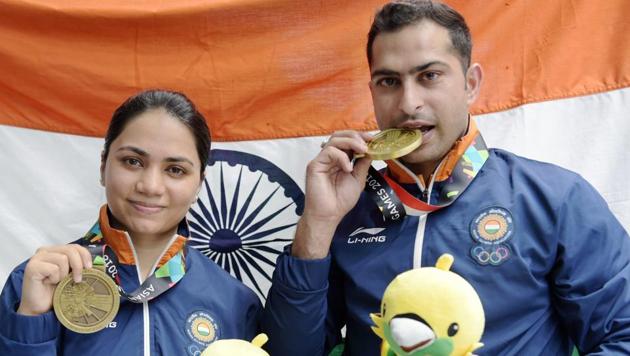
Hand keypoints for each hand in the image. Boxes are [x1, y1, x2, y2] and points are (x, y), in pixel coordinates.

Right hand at [17, 244, 91, 315]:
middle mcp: (45, 251)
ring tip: (57, 282)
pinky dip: (55, 278)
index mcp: (55, 251)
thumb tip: (96, 263)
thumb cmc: (55, 291)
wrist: (40, 308)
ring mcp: (37, 258)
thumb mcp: (70, 275)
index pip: (75, 246)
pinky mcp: (32, 267)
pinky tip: (48, 283)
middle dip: (78, 265)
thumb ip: (78, 265)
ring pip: (63, 259)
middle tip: (77, 279)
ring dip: (64, 274)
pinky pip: (53, 269)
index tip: (89, 268)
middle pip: (70, 250)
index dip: (85, 255)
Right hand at [292, 130, 372, 258]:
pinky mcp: (315, 164)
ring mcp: (321, 160)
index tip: (373, 139)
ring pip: (334, 139)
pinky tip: (348, 168)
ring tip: (362, 150)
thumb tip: (371, 150)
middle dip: (356, 136)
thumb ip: (363, 164)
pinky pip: (329, 151)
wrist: (329, 215)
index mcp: (339, 159)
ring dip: (351, 142)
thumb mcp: (358, 179)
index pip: (348, 140)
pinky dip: (342, 157)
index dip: (360, 137)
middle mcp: (329, 157)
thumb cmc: (341, 200)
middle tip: (368, 142)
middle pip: (340, 135)